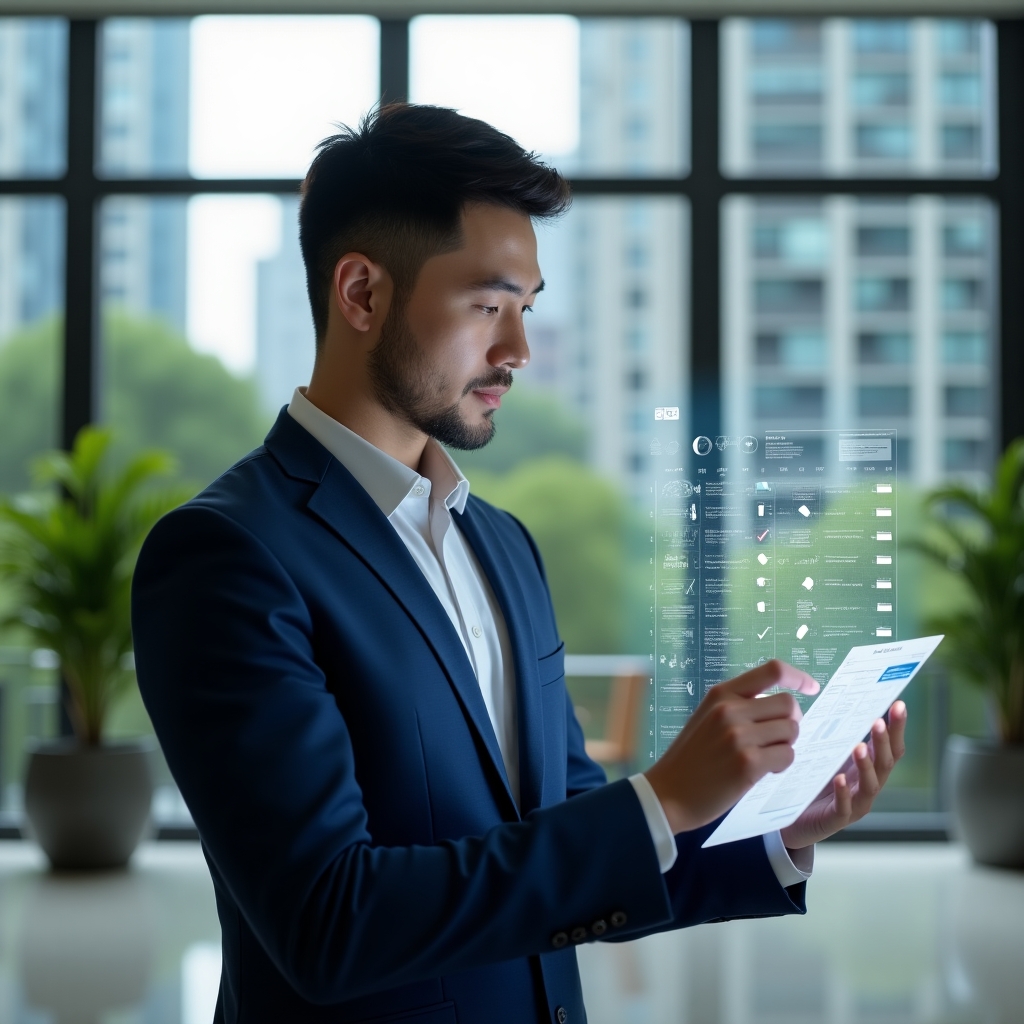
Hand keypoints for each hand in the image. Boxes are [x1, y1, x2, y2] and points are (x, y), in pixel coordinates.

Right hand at [645, 660, 819, 833]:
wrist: (668, 792)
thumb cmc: (691, 758)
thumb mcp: (707, 718)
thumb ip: (738, 706)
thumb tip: (783, 705)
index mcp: (721, 694)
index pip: (772, 670)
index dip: (797, 677)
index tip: (811, 688)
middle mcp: (730, 710)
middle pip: (789, 704)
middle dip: (791, 722)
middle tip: (778, 738)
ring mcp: (739, 736)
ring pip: (792, 730)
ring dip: (786, 745)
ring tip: (766, 756)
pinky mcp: (748, 763)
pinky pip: (787, 755)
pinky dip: (782, 764)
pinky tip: (764, 770)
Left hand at [779, 700, 907, 849]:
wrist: (795, 820)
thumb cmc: (816, 783)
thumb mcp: (829, 755)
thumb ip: (840, 736)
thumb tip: (845, 703)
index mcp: (868, 768)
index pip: (889, 747)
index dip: (896, 728)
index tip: (898, 705)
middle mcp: (867, 785)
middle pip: (884, 763)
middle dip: (883, 742)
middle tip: (878, 722)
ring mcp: (855, 804)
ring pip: (870, 785)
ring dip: (866, 765)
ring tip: (859, 747)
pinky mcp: (837, 818)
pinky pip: (844, 807)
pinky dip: (844, 793)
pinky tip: (840, 779)